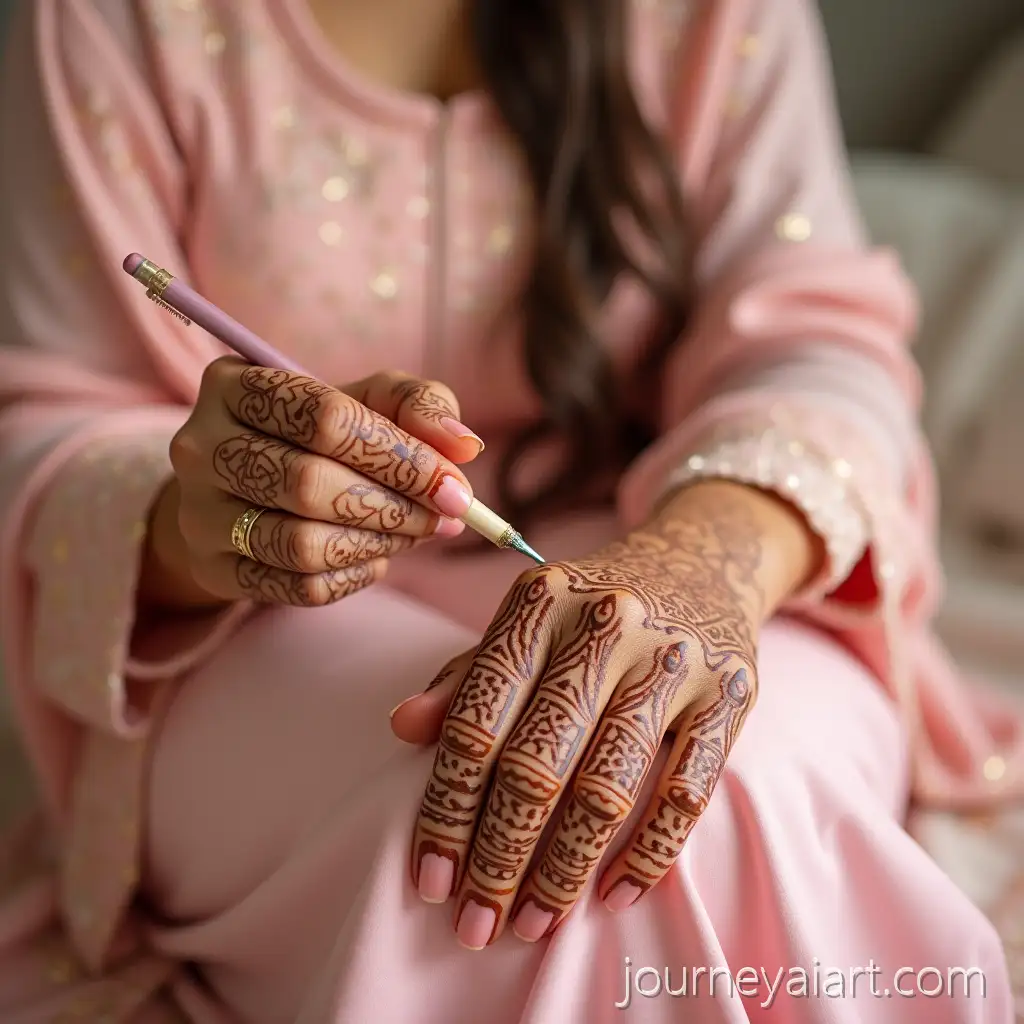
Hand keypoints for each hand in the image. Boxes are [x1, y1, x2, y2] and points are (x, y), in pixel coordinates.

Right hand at [142, 361, 483, 609]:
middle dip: (393, 506)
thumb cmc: (321, 435)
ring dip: (377, 544)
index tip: (453, 485)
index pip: (326, 418)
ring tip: (411, 534)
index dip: (400, 456)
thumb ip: (420, 406)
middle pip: (309, 483)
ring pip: (301, 543)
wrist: (246, 488)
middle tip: (439, 517)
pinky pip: (296, 588)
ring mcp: (200, 512)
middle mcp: (201, 446)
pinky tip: (373, 557)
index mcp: (236, 384)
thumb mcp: (369, 399)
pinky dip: (352, 576)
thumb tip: (464, 447)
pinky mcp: (214, 567)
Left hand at [394, 482, 814, 948]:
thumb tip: (403, 727)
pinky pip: (687, 792)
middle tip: (478, 924)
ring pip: (608, 786)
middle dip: (501, 855)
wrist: (703, 562)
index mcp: (539, 602)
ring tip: (535, 923)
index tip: (432, 878)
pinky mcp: (730, 693)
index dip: (448, 807)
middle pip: (538, 762)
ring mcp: (672, 658)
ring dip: (565, 869)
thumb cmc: (592, 607)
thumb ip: (467, 676)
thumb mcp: (526, 621)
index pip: (478, 720)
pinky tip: (614, 896)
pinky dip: (649, 854)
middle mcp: (605, 623)